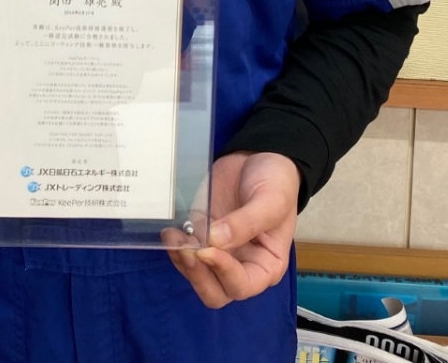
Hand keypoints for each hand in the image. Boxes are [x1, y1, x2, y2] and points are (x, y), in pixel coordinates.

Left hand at [166, 151, 299, 308]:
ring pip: (195, 274)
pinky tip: (170, 230)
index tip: (208, 249)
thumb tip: (214, 241)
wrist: (261, 156)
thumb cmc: (277, 183)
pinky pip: (184, 252)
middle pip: (215, 292)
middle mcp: (240, 265)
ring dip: (182, 261)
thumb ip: (246, 223)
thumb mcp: (271, 201)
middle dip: (198, 276)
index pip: (241, 285)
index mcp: (265, 266)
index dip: (223, 272)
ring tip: (173, 236)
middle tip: (188, 250)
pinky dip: (175, 246)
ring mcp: (218, 251)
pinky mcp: (201, 234)